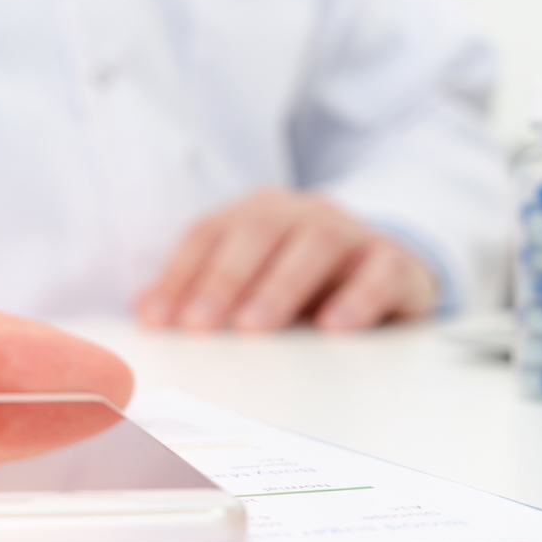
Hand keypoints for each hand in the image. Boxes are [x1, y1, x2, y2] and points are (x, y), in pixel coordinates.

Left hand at [135, 188, 436, 332]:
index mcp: (258, 214)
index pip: (210, 234)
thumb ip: (203, 292)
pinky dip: (359, 297)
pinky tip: (334, 327)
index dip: (180, 274)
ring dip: (281, 285)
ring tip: (255, 327)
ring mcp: (353, 234)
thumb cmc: (305, 282)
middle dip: (224, 278)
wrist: (389, 266)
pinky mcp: (396, 263)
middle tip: (200, 324)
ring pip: (318, 245)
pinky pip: (381, 271)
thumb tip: (144, 312)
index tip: (157, 318)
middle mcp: (303, 214)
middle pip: (259, 232)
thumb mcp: (253, 282)